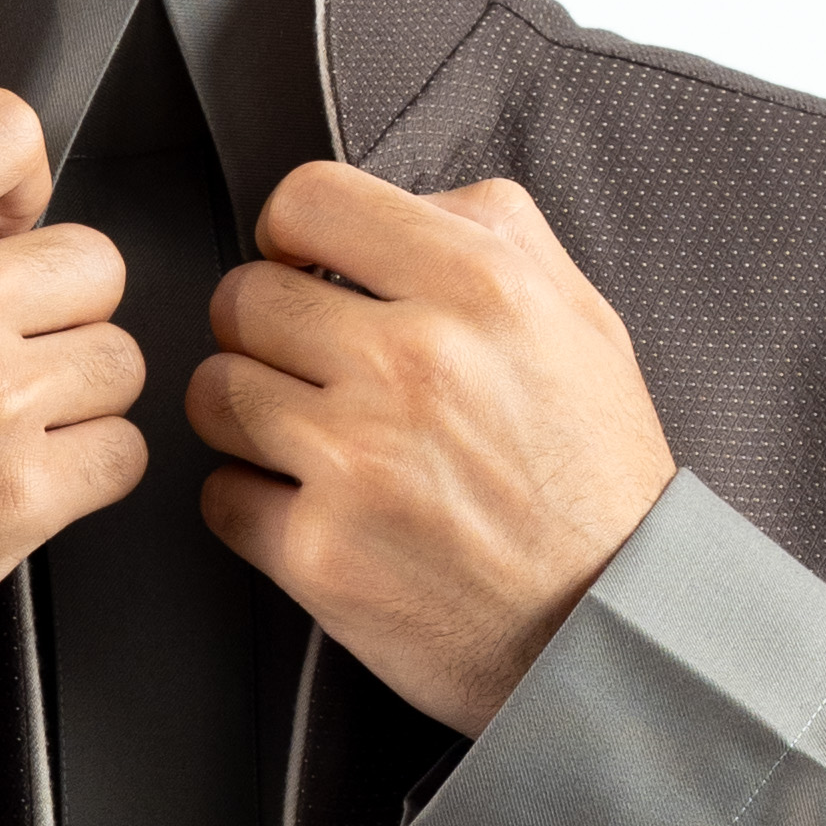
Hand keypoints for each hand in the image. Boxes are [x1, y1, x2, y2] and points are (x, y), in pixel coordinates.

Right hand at [0, 82, 145, 663]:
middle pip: (93, 259)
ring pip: (119, 360)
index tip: (12, 219)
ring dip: (76, 388)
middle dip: (56, 300)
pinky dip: (88, 467)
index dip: (19, 172)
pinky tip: (20, 474)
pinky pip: (122, 452)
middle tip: (2, 343)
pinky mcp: (24, 499)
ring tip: (3, 419)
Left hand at [190, 161, 674, 732]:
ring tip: (309, 440)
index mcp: (479, 286)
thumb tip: (398, 201)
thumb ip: (492, 234)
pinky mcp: (319, 551)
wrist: (611, 627)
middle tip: (309, 368)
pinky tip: (314, 509)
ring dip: (247, 414)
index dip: (290, 233)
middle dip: (265, 330)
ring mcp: (358, 460)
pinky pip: (220, 495)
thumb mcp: (582, 319)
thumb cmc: (597, 480)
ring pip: (214, 393)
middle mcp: (412, 362)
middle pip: (242, 298)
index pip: (308, 198)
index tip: (299, 265)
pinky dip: (253, 504)